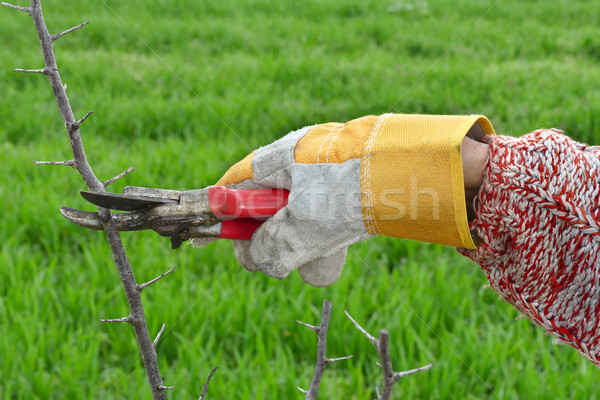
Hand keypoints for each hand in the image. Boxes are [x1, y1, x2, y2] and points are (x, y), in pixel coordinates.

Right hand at [196, 114, 494, 285]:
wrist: (412, 176)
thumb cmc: (348, 192)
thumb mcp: (300, 228)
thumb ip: (268, 248)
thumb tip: (259, 261)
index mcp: (278, 160)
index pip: (234, 185)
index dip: (222, 213)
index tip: (216, 239)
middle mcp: (297, 166)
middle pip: (266, 211)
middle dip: (273, 243)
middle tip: (277, 263)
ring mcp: (323, 180)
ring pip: (299, 224)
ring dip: (305, 250)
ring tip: (321, 260)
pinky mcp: (346, 193)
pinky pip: (325, 224)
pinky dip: (329, 244)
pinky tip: (338, 254)